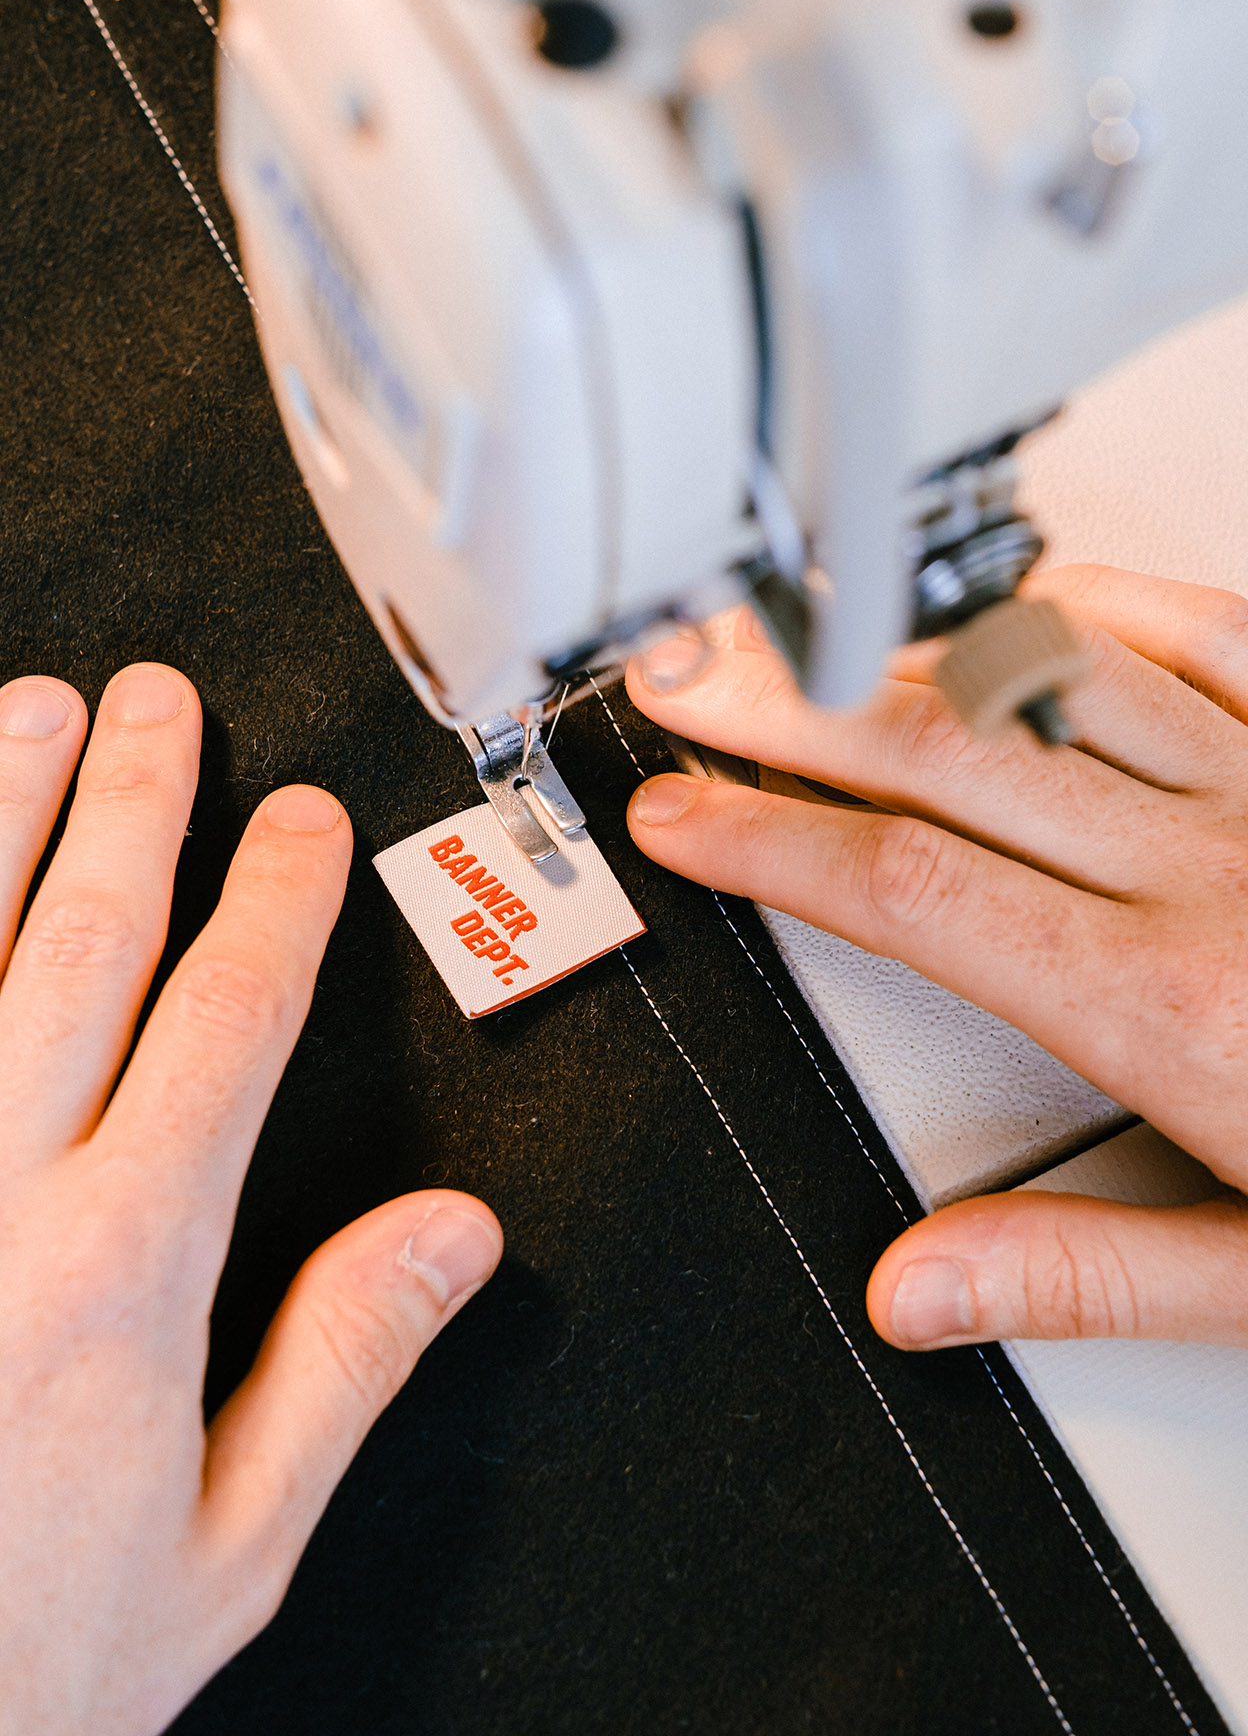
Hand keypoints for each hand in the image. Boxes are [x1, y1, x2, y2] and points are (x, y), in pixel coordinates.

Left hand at [0, 664, 501, 1735]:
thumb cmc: (19, 1667)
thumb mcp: (225, 1551)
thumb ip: (340, 1367)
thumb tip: (453, 1237)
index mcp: (118, 1274)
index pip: (222, 1030)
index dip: (272, 906)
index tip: (298, 825)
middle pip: (79, 951)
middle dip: (131, 807)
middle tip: (157, 705)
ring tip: (30, 714)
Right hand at [625, 568, 1247, 1351]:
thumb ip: (1083, 1271)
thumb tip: (920, 1288)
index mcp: (1166, 1008)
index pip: (909, 893)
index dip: (769, 841)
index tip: (683, 814)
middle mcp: (1208, 874)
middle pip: (946, 760)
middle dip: (791, 715)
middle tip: (693, 678)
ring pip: (1055, 683)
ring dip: (917, 656)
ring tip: (814, 636)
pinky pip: (1208, 639)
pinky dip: (1102, 610)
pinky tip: (1037, 603)